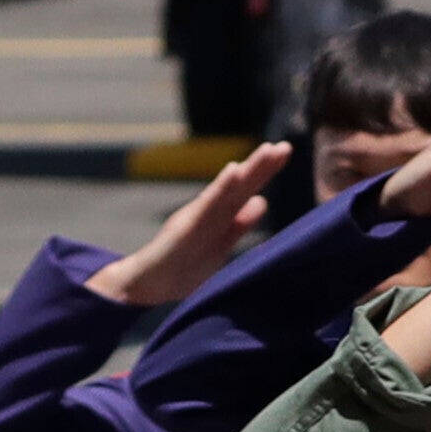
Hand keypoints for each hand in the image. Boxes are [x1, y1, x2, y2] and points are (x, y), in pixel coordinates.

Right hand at [89, 140, 290, 307]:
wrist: (146, 284)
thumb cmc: (182, 267)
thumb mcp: (220, 244)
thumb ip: (239, 224)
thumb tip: (261, 201)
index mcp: (219, 217)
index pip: (246, 190)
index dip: (265, 171)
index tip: (284, 151)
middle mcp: (209, 212)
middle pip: (240, 186)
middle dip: (262, 166)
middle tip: (284, 147)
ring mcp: (197, 218)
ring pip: (228, 191)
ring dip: (247, 170)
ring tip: (266, 151)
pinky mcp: (184, 228)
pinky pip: (206, 207)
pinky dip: (221, 188)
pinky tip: (234, 170)